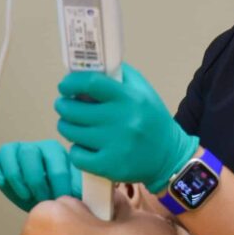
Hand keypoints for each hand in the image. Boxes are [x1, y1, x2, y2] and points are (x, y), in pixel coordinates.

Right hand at [0, 140, 81, 210]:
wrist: (43, 200)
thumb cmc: (57, 193)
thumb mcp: (73, 190)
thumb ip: (77, 187)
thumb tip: (77, 190)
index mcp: (54, 150)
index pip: (55, 163)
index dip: (58, 184)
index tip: (60, 199)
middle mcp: (34, 147)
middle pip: (29, 153)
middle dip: (36, 181)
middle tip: (42, 199)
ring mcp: (15, 151)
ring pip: (8, 153)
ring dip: (16, 178)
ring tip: (25, 195)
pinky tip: (5, 184)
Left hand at [55, 63, 198, 193]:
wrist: (170, 156)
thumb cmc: (152, 119)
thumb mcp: (143, 90)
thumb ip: (118, 75)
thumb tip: (87, 67)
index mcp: (130, 97)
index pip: (90, 83)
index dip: (71, 83)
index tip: (64, 86)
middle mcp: (123, 120)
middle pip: (74, 109)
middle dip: (63, 106)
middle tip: (65, 106)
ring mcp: (115, 145)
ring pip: (71, 132)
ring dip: (66, 126)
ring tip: (73, 125)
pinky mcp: (110, 166)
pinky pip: (76, 156)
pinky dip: (76, 150)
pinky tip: (83, 146)